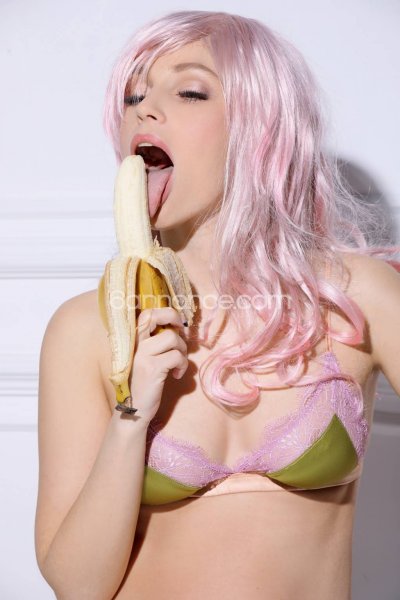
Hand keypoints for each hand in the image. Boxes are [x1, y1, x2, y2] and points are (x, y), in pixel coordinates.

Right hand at [128, 307, 187, 422]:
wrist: (132, 411)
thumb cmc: (141, 384)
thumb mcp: (143, 359)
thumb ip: (152, 344)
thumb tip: (175, 329)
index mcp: (131, 340)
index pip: (145, 313)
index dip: (165, 312)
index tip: (175, 324)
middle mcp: (134, 344)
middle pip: (156, 316)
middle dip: (174, 319)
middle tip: (181, 332)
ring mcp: (142, 355)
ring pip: (172, 337)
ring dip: (182, 350)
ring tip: (178, 363)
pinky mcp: (152, 368)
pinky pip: (177, 356)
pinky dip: (182, 365)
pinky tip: (176, 375)